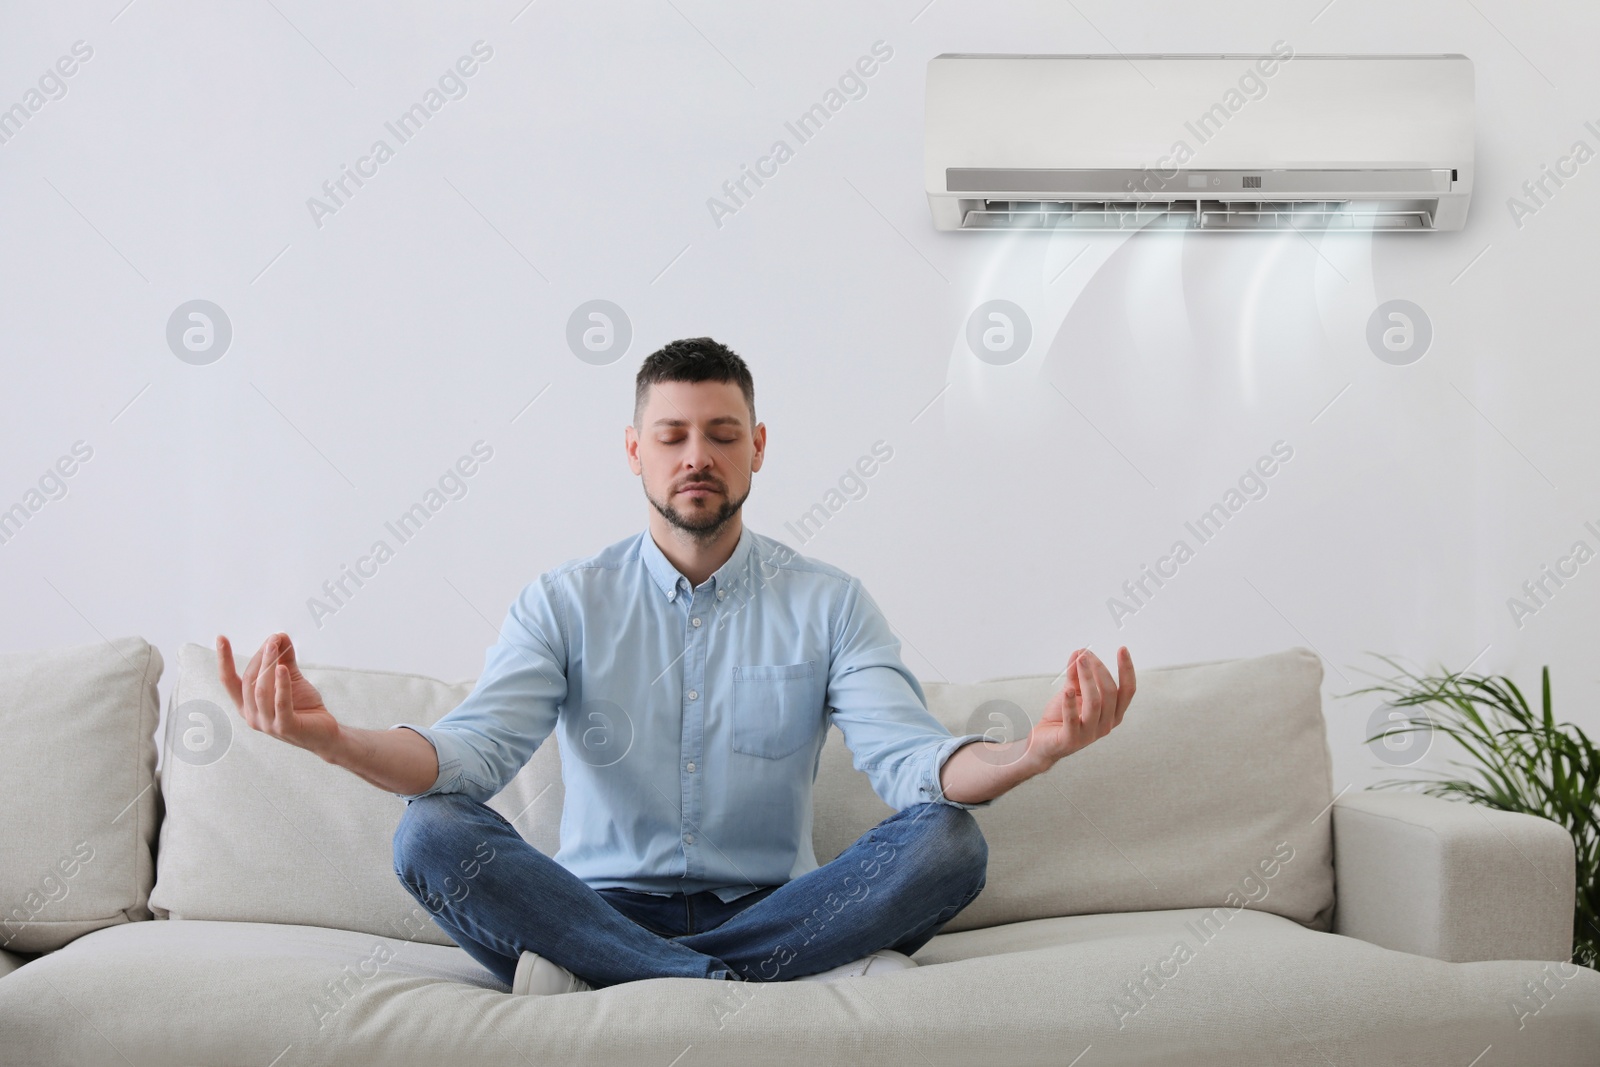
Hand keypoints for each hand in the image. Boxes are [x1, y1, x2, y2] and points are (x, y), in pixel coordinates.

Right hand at [216, 632, 340, 755]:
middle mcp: (252, 716)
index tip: (221, 637)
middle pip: (249, 681)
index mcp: (247, 706)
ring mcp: (267, 724)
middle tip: (272, 640)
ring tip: (275, 646)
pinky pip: (281, 703)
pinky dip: (281, 684)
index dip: (224, 660)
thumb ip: (284, 658)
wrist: (324, 732)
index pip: (229, 681)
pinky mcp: (285, 727)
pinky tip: (283, 669)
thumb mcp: (291, 679)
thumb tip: (279, 635)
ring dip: (268, 665)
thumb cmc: (304, 706)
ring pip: (261, 690)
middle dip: (259, 657)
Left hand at [1027, 647, 1135, 766]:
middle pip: (1110, 693)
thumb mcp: (1072, 691)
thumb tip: (1080, 652)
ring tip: (1079, 662)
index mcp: (1113, 713)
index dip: (1127, 670)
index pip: (1127, 690)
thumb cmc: (1062, 717)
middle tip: (1086, 655)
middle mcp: (1106, 724)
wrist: (1043, 741)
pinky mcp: (1072, 740)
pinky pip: (1073, 719)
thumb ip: (1077, 674)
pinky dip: (1070, 704)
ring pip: (1094, 703)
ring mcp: (1090, 734)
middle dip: (1099, 670)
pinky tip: (1067, 690)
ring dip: (1087, 679)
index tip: (1122, 649)